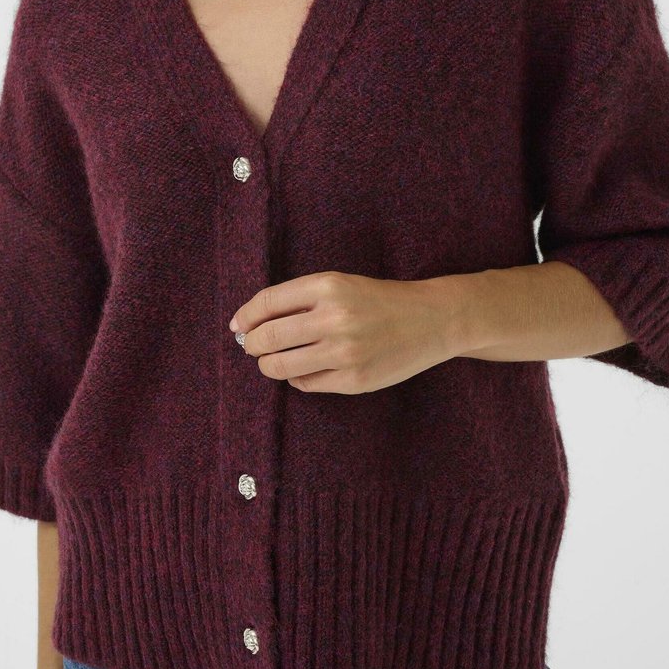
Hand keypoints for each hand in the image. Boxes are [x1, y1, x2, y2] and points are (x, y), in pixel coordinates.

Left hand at [229, 270, 462, 393]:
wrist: (430, 320)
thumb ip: (299, 300)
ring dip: (268, 365)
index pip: (267, 303)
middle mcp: (334, 318)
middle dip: (251, 344)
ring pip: (280, 366)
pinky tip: (306, 368)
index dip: (245, 316)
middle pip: (267, 337)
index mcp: (327, 286)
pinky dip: (297, 377)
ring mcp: (344, 352)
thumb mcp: (340, 284)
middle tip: (252, 346)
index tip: (238, 326)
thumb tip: (249, 323)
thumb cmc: (377, 300)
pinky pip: (306, 383)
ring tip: (273, 361)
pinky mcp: (354, 380)